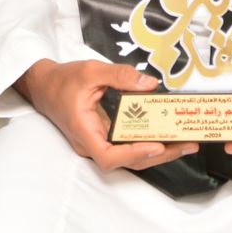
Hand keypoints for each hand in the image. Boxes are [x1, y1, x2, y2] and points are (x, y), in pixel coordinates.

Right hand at [18, 59, 198, 171]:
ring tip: (185, 143)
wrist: (44, 87)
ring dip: (158, 152)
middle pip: (127, 161)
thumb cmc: (64, 80)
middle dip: (159, 155)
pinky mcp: (104, 139)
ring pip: (129, 157)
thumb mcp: (91, 71)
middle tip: (187, 145)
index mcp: (84, 131)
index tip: (156, 146)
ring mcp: (98, 144)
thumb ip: (120, 75)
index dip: (133, 155)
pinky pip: (127, 147)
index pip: (108, 156)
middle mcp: (92, 144)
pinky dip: (148, 143)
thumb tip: (149, 84)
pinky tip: (167, 135)